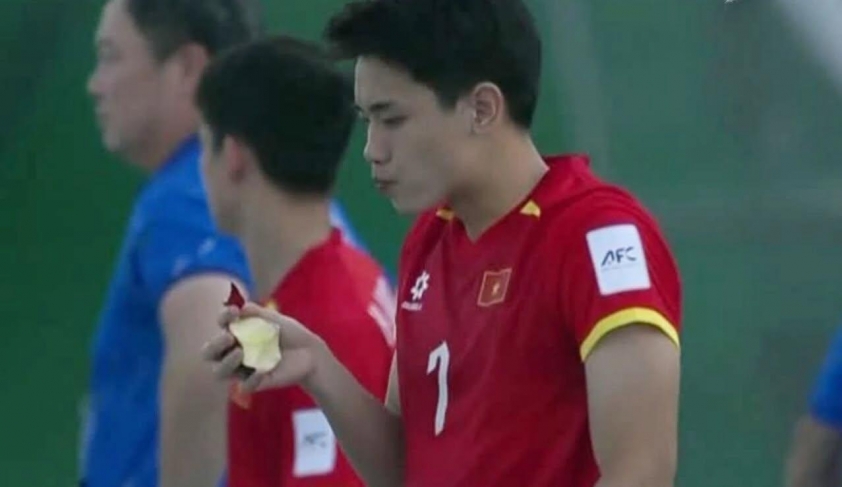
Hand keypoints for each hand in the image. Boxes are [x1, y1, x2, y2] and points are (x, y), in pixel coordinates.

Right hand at [202, 302, 325, 392]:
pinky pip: (245, 386)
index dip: (223, 317)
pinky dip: (251, 379)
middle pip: (210, 353)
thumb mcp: (275, 319)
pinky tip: (260, 371)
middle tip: (229, 337)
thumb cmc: (289, 333)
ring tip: (239, 353)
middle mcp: (234, 351)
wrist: (310, 352)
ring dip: (225, 363)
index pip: (221, 326)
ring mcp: (243, 368)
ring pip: (220, 372)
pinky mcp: (255, 383)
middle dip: (215, 345)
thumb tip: (242, 307)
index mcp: (237, 333)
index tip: (234, 311)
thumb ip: (258, 313)